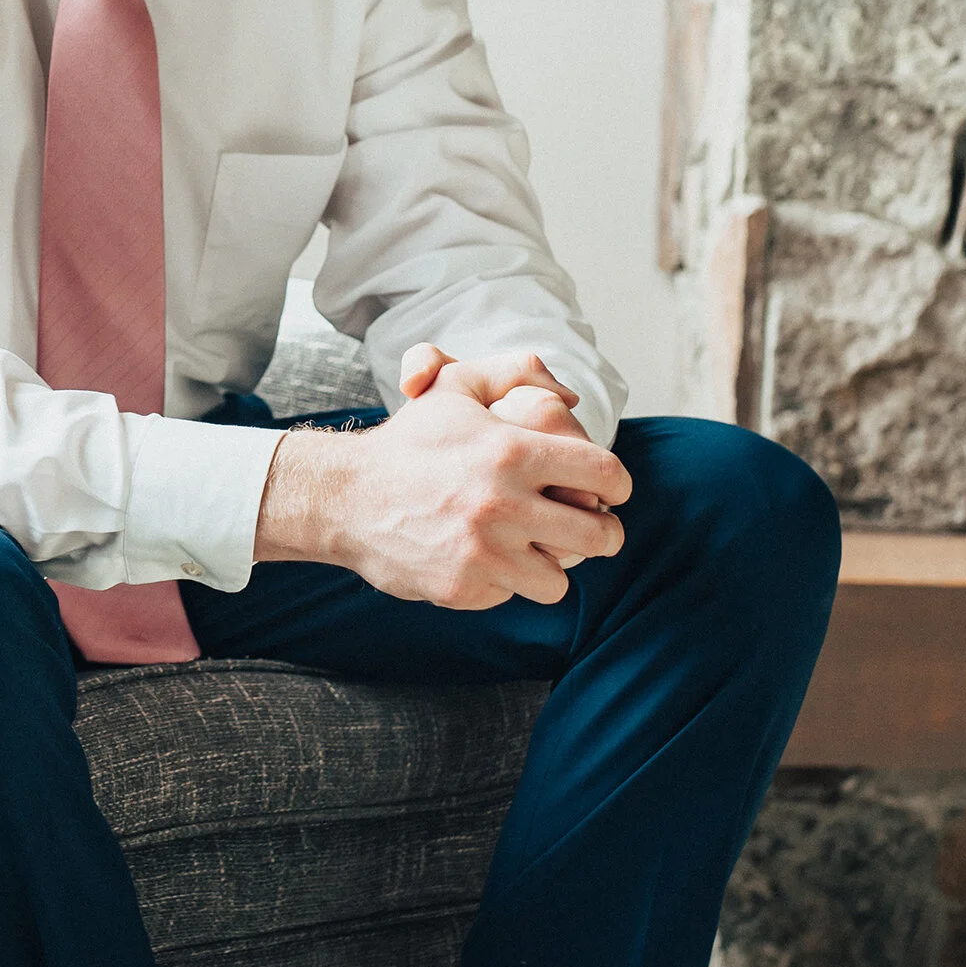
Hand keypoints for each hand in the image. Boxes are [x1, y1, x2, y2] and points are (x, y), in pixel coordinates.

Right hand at [256, 352, 630, 610]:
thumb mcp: (456, 387)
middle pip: (598, 536)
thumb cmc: (410, 441)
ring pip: (558, 579)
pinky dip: (505, 581)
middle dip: (606, 534)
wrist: (346, 496)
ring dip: (552, 564)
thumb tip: (571, 395)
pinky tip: (483, 558)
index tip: (614, 492)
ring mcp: (483, 551)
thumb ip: (516, 372)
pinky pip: (511, 594)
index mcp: (511, 451)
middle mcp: (502, 504)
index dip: (619, 485)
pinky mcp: (463, 587)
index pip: (603, 473)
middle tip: (599, 532)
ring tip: (536, 548)